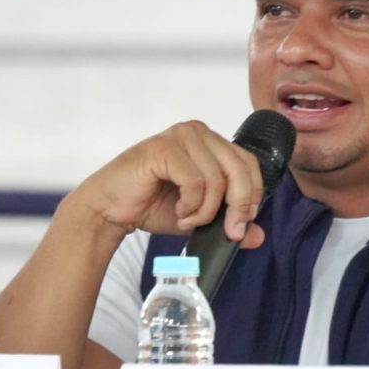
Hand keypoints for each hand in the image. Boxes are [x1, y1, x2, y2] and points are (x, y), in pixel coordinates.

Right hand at [72, 120, 265, 245]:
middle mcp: (197, 131)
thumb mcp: (199, 217)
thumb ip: (227, 222)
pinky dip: (190, 205)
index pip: (248, 163)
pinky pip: (195, 182)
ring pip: (217, 179)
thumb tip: (258, 236)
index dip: (252, 196)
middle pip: (239, 169)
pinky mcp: (164, 148)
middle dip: (237, 206)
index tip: (241, 226)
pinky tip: (177, 212)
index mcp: (209, 141)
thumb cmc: (151, 206)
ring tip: (186, 219)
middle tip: (227, 232)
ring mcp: (180, 136)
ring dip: (205, 211)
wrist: (110, 210)